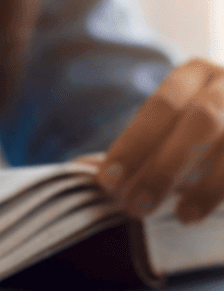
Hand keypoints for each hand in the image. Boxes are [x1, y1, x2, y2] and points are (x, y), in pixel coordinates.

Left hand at [98, 59, 223, 222]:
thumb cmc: (195, 135)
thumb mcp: (166, 132)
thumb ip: (135, 150)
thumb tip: (84, 171)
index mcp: (195, 74)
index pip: (160, 107)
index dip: (133, 145)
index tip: (107, 182)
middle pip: (200, 122)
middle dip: (163, 168)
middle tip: (135, 207)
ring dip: (206, 184)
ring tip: (181, 216)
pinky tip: (206, 212)